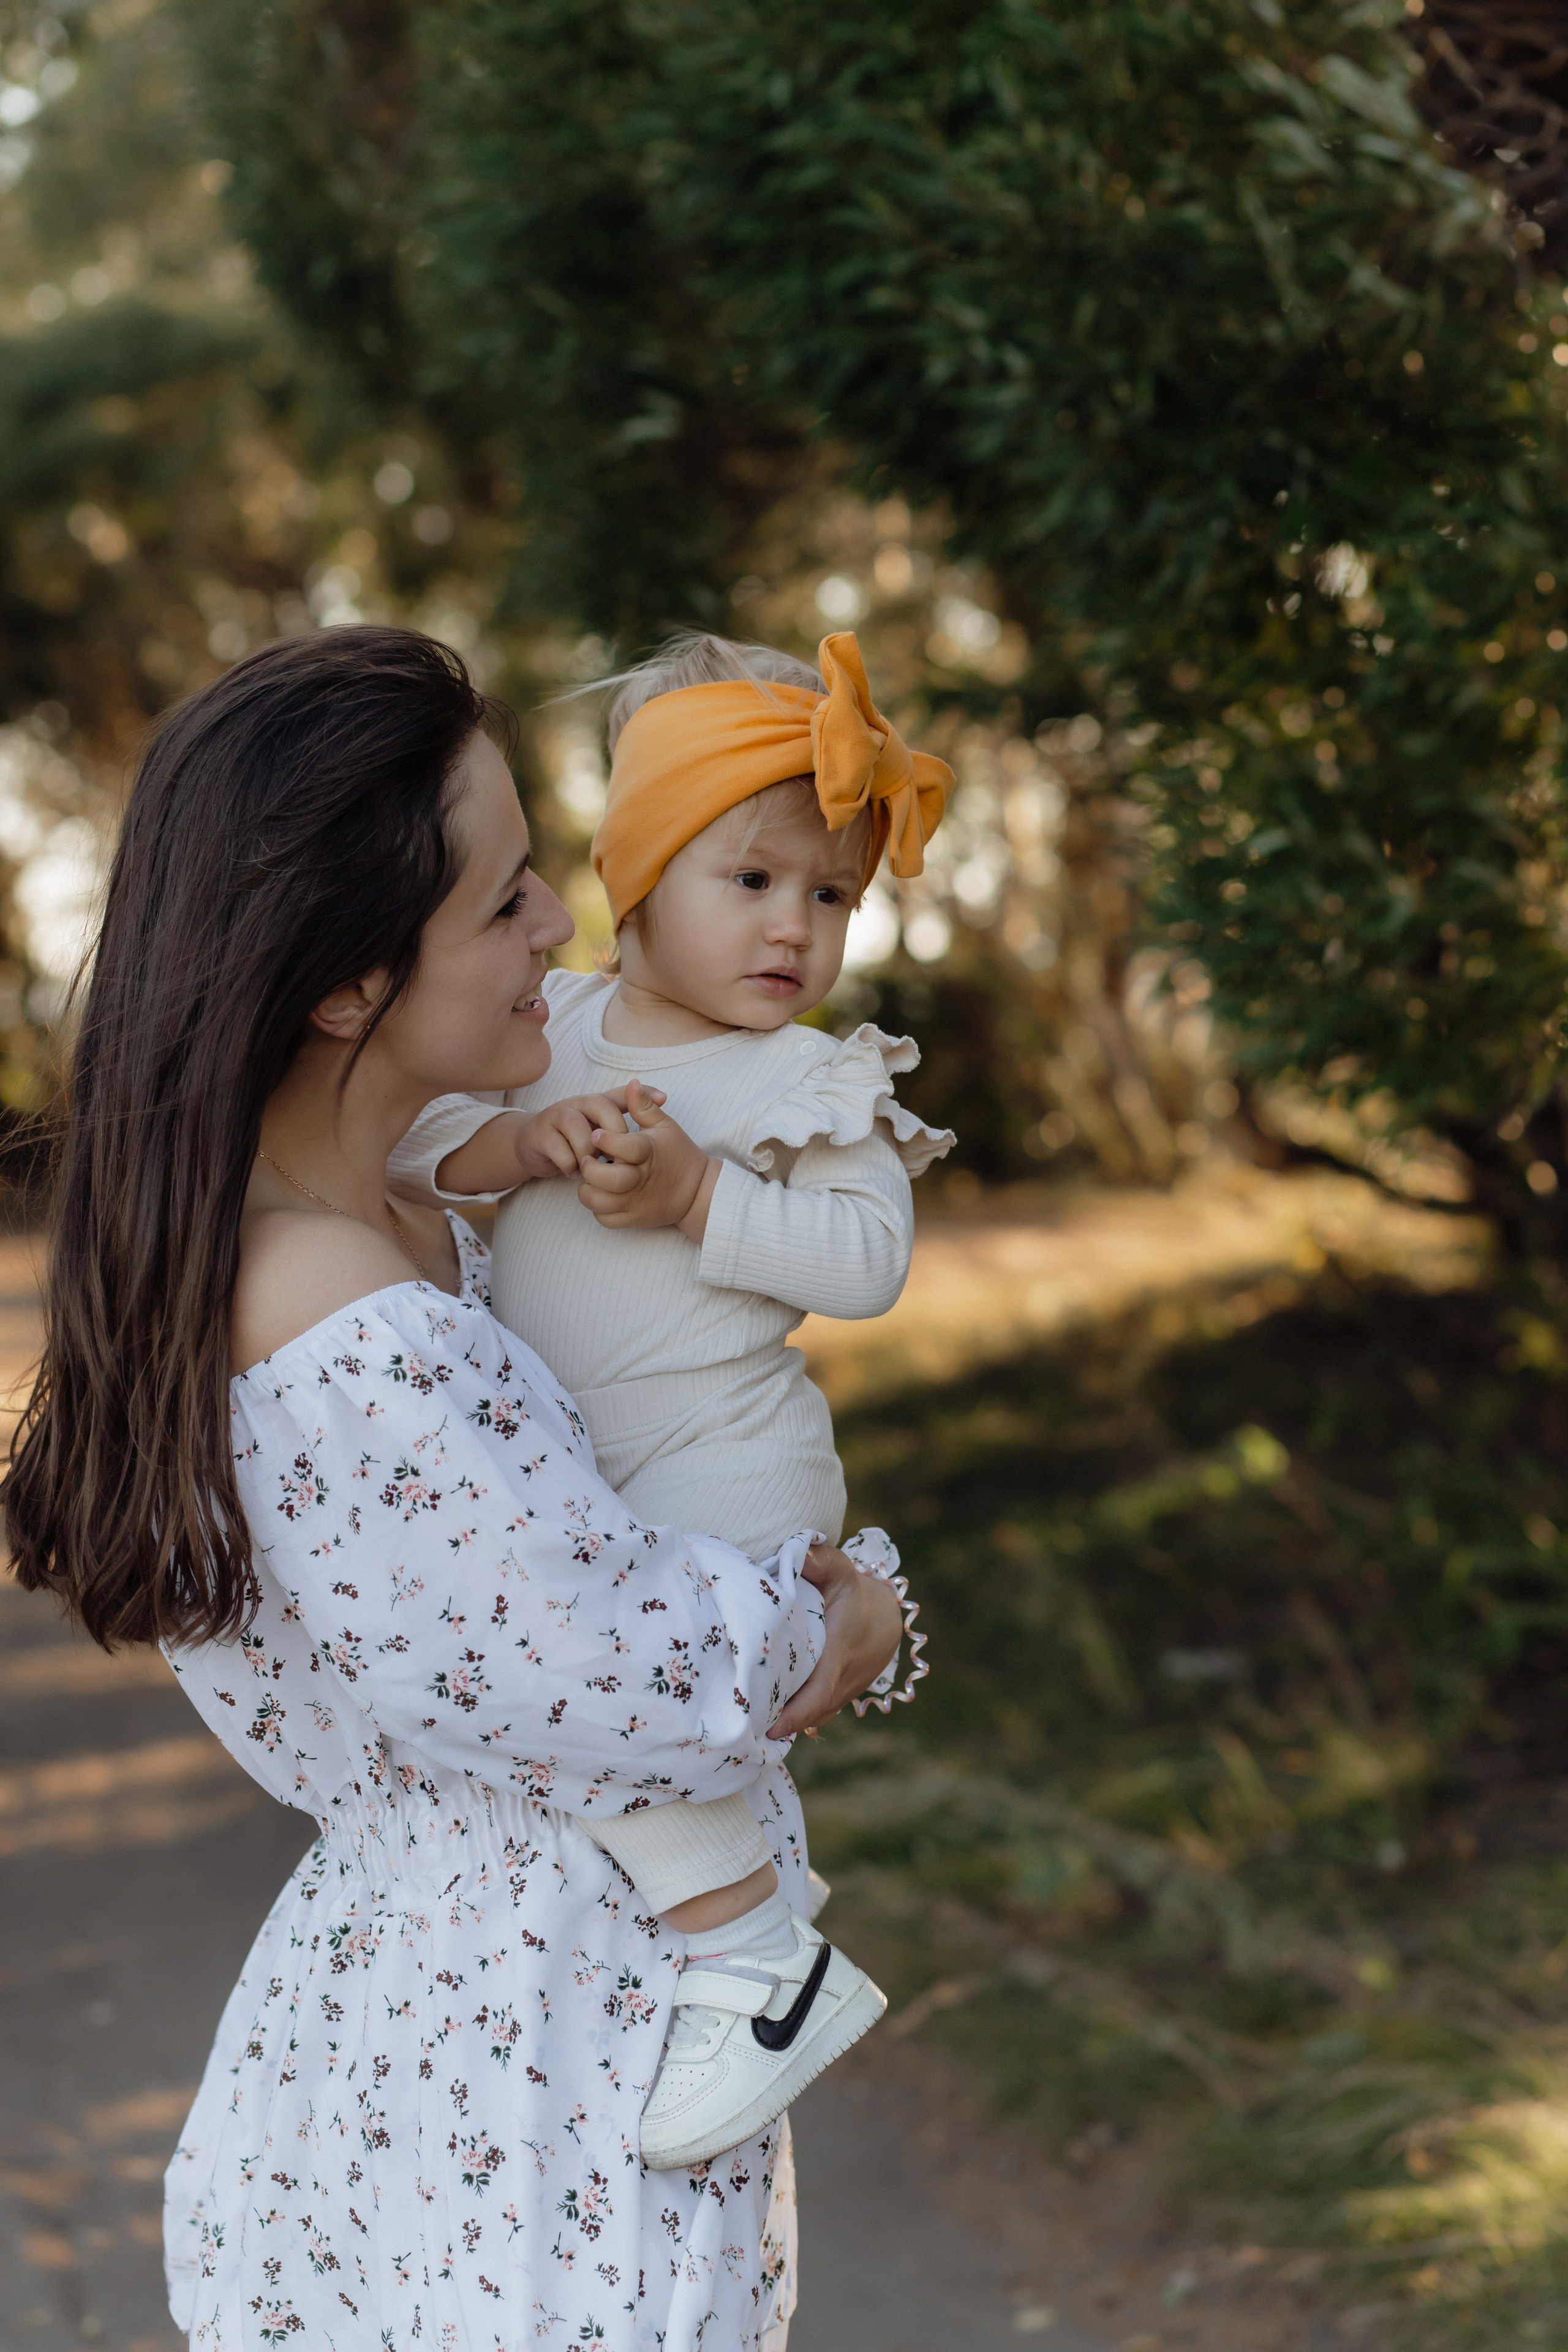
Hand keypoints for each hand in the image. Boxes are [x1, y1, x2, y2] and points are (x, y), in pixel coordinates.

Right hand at [511, 1090, 646, 1182]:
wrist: (533, 1146)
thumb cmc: (572, 1139)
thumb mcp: (599, 1133)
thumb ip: (622, 1129)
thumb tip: (657, 1113)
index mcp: (596, 1103)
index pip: (621, 1093)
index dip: (643, 1094)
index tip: (666, 1099)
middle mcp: (578, 1104)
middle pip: (600, 1105)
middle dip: (613, 1132)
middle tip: (617, 1158)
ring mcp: (557, 1116)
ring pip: (577, 1126)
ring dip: (587, 1151)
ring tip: (592, 1169)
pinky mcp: (539, 1133)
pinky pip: (557, 1147)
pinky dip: (568, 1164)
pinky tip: (572, 1173)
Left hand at [576, 1081, 719, 1239]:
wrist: (697, 1193)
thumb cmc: (678, 1154)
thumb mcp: (665, 1126)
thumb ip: (644, 1106)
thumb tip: (631, 1083)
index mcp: (648, 1153)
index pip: (624, 1147)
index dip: (606, 1140)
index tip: (596, 1134)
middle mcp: (640, 1180)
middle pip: (607, 1179)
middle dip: (589, 1169)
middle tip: (587, 1159)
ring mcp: (635, 1203)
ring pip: (598, 1202)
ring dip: (588, 1190)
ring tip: (592, 1178)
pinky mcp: (632, 1219)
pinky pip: (603, 1219)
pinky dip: (598, 1208)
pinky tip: (602, 1194)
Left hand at [767, 1542, 902, 1740]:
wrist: (885, 1618)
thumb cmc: (855, 1593)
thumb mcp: (841, 1570)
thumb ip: (820, 1560)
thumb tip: (798, 1553)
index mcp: (839, 1651)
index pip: (819, 1690)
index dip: (797, 1712)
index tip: (771, 1726)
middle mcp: (842, 1679)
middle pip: (810, 1711)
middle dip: (779, 1724)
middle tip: (742, 1731)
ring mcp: (842, 1693)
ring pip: (812, 1716)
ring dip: (785, 1724)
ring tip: (748, 1727)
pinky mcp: (838, 1698)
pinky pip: (815, 1714)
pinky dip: (794, 1719)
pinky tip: (766, 1718)